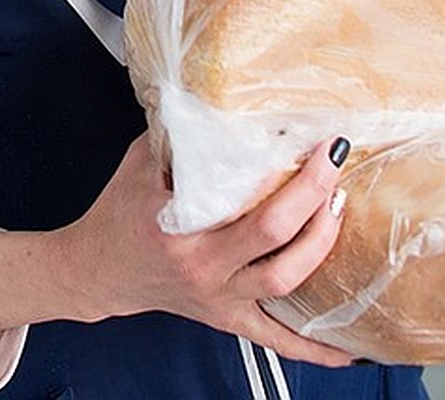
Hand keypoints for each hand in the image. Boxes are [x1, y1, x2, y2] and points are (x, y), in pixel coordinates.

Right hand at [52, 132, 352, 367]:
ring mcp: (218, 297)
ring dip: (319, 244)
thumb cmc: (118, 212)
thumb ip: (175, 132)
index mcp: (176, 225)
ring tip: (337, 207)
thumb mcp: (139, 162)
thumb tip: (208, 93)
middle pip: (272, 234)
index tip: (304, 138)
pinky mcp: (226, 318)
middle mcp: (201, 264)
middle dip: (311, 195)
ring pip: (284, 280)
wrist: (97, 267)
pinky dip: (313, 348)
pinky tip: (347, 350)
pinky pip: (275, 340)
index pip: (234, 193)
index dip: (274, 166)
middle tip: (331, 161)